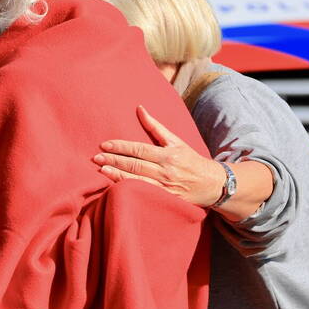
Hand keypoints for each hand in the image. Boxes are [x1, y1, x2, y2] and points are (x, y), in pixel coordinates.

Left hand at [92, 106, 225, 207]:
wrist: (212, 184)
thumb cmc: (191, 160)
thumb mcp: (176, 141)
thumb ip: (156, 127)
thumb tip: (139, 108)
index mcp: (168, 154)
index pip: (139, 149)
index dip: (121, 147)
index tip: (105, 145)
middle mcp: (166, 171)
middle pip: (135, 165)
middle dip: (114, 160)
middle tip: (96, 157)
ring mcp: (165, 187)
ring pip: (137, 181)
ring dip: (117, 175)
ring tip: (101, 170)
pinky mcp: (165, 199)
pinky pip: (144, 194)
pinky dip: (129, 190)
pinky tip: (116, 187)